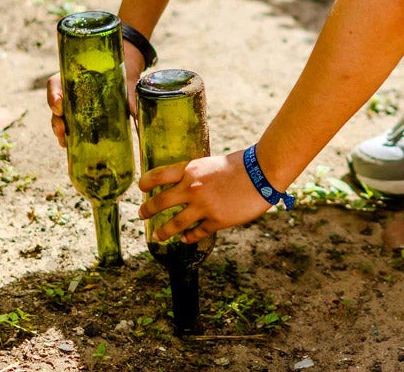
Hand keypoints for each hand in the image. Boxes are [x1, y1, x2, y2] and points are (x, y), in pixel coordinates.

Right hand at [46, 41, 146, 147]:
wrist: (125, 71)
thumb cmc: (121, 73)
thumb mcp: (124, 81)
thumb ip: (131, 99)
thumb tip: (141, 116)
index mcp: (74, 76)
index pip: (55, 84)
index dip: (54, 95)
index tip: (59, 105)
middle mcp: (69, 90)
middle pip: (55, 105)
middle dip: (56, 120)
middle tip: (62, 129)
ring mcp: (72, 104)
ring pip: (59, 118)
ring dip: (59, 131)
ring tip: (64, 143)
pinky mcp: (78, 116)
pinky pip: (68, 125)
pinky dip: (67, 137)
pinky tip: (69, 147)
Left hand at [138, 150, 271, 241]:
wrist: (262, 172)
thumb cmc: (242, 164)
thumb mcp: (213, 163)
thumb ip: (199, 175)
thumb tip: (189, 185)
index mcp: (191, 169)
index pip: (159, 175)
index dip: (146, 182)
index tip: (141, 188)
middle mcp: (192, 188)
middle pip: (159, 202)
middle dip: (147, 211)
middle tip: (142, 215)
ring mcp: (203, 206)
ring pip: (174, 224)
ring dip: (163, 232)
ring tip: (158, 236)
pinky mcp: (216, 221)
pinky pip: (196, 233)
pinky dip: (189, 237)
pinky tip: (186, 239)